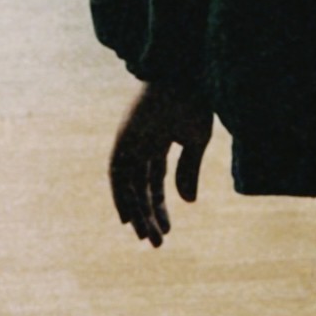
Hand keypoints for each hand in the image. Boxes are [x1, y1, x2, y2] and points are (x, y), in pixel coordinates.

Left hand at [109, 80, 214, 244]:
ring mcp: (131, 140)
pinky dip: (121, 194)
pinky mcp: (124, 136)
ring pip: (129, 184)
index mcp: (161, 142)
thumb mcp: (197, 141)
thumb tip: (188, 203)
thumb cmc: (196, 99)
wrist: (187, 72)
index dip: (160, 207)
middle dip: (149, 215)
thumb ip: (189, 170)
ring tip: (147, 236)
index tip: (166, 231)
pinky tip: (128, 216)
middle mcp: (142, 143)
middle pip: (141, 188)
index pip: (156, 182)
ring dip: (137, 211)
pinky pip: (117, 172)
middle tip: (156, 243)